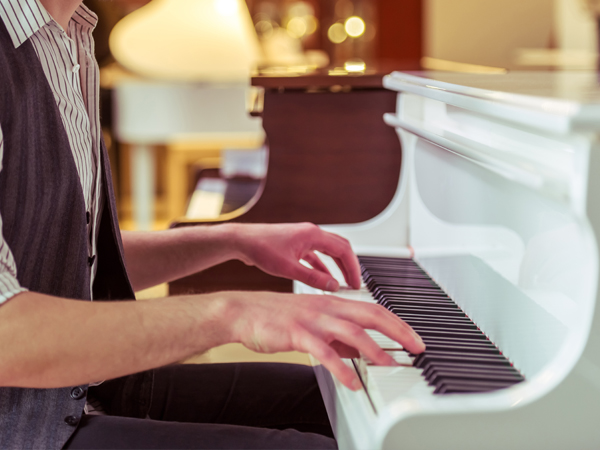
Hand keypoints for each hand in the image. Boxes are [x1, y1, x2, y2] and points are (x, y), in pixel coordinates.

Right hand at [220, 291, 425, 390]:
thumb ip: (339, 336)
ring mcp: (313, 319)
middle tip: (416, 347)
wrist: (245, 311)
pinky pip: (324, 352)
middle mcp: (327, 307)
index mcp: (333, 303)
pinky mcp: (297, 333)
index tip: (414, 338)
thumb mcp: (314, 322)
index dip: (397, 323)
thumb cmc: (278, 316)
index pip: (373, 309)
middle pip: (370, 315)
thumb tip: (364, 350)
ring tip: (389, 365)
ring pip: (351, 331)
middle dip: (397, 331)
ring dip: (374, 349)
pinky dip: (341, 368)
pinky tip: (352, 382)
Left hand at [234, 223, 360, 290]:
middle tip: (355, 283)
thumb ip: (313, 278)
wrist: (241, 241)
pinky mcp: (296, 244)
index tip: (356, 283)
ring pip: (329, 251)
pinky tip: (325, 278)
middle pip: (340, 248)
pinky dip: (324, 266)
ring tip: (344, 282)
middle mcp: (310, 233)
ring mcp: (303, 237)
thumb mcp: (288, 268)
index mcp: (313, 235)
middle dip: (349, 266)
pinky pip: (316, 255)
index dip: (353, 268)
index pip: (343, 250)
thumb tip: (333, 286)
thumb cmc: (260, 248)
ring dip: (338, 266)